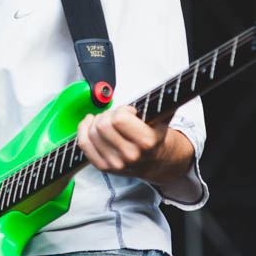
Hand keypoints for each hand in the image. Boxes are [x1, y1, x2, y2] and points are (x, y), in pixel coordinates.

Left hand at [75, 105, 193, 183]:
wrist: (156, 162)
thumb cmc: (155, 136)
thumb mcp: (162, 119)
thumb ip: (163, 104)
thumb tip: (171, 89)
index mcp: (146, 142)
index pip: (118, 119)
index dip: (123, 110)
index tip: (130, 112)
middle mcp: (130, 155)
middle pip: (102, 125)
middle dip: (109, 115)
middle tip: (117, 117)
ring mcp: (115, 163)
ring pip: (91, 133)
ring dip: (98, 121)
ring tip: (109, 122)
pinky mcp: (103, 166)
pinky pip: (84, 144)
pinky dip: (84, 129)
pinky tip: (90, 123)